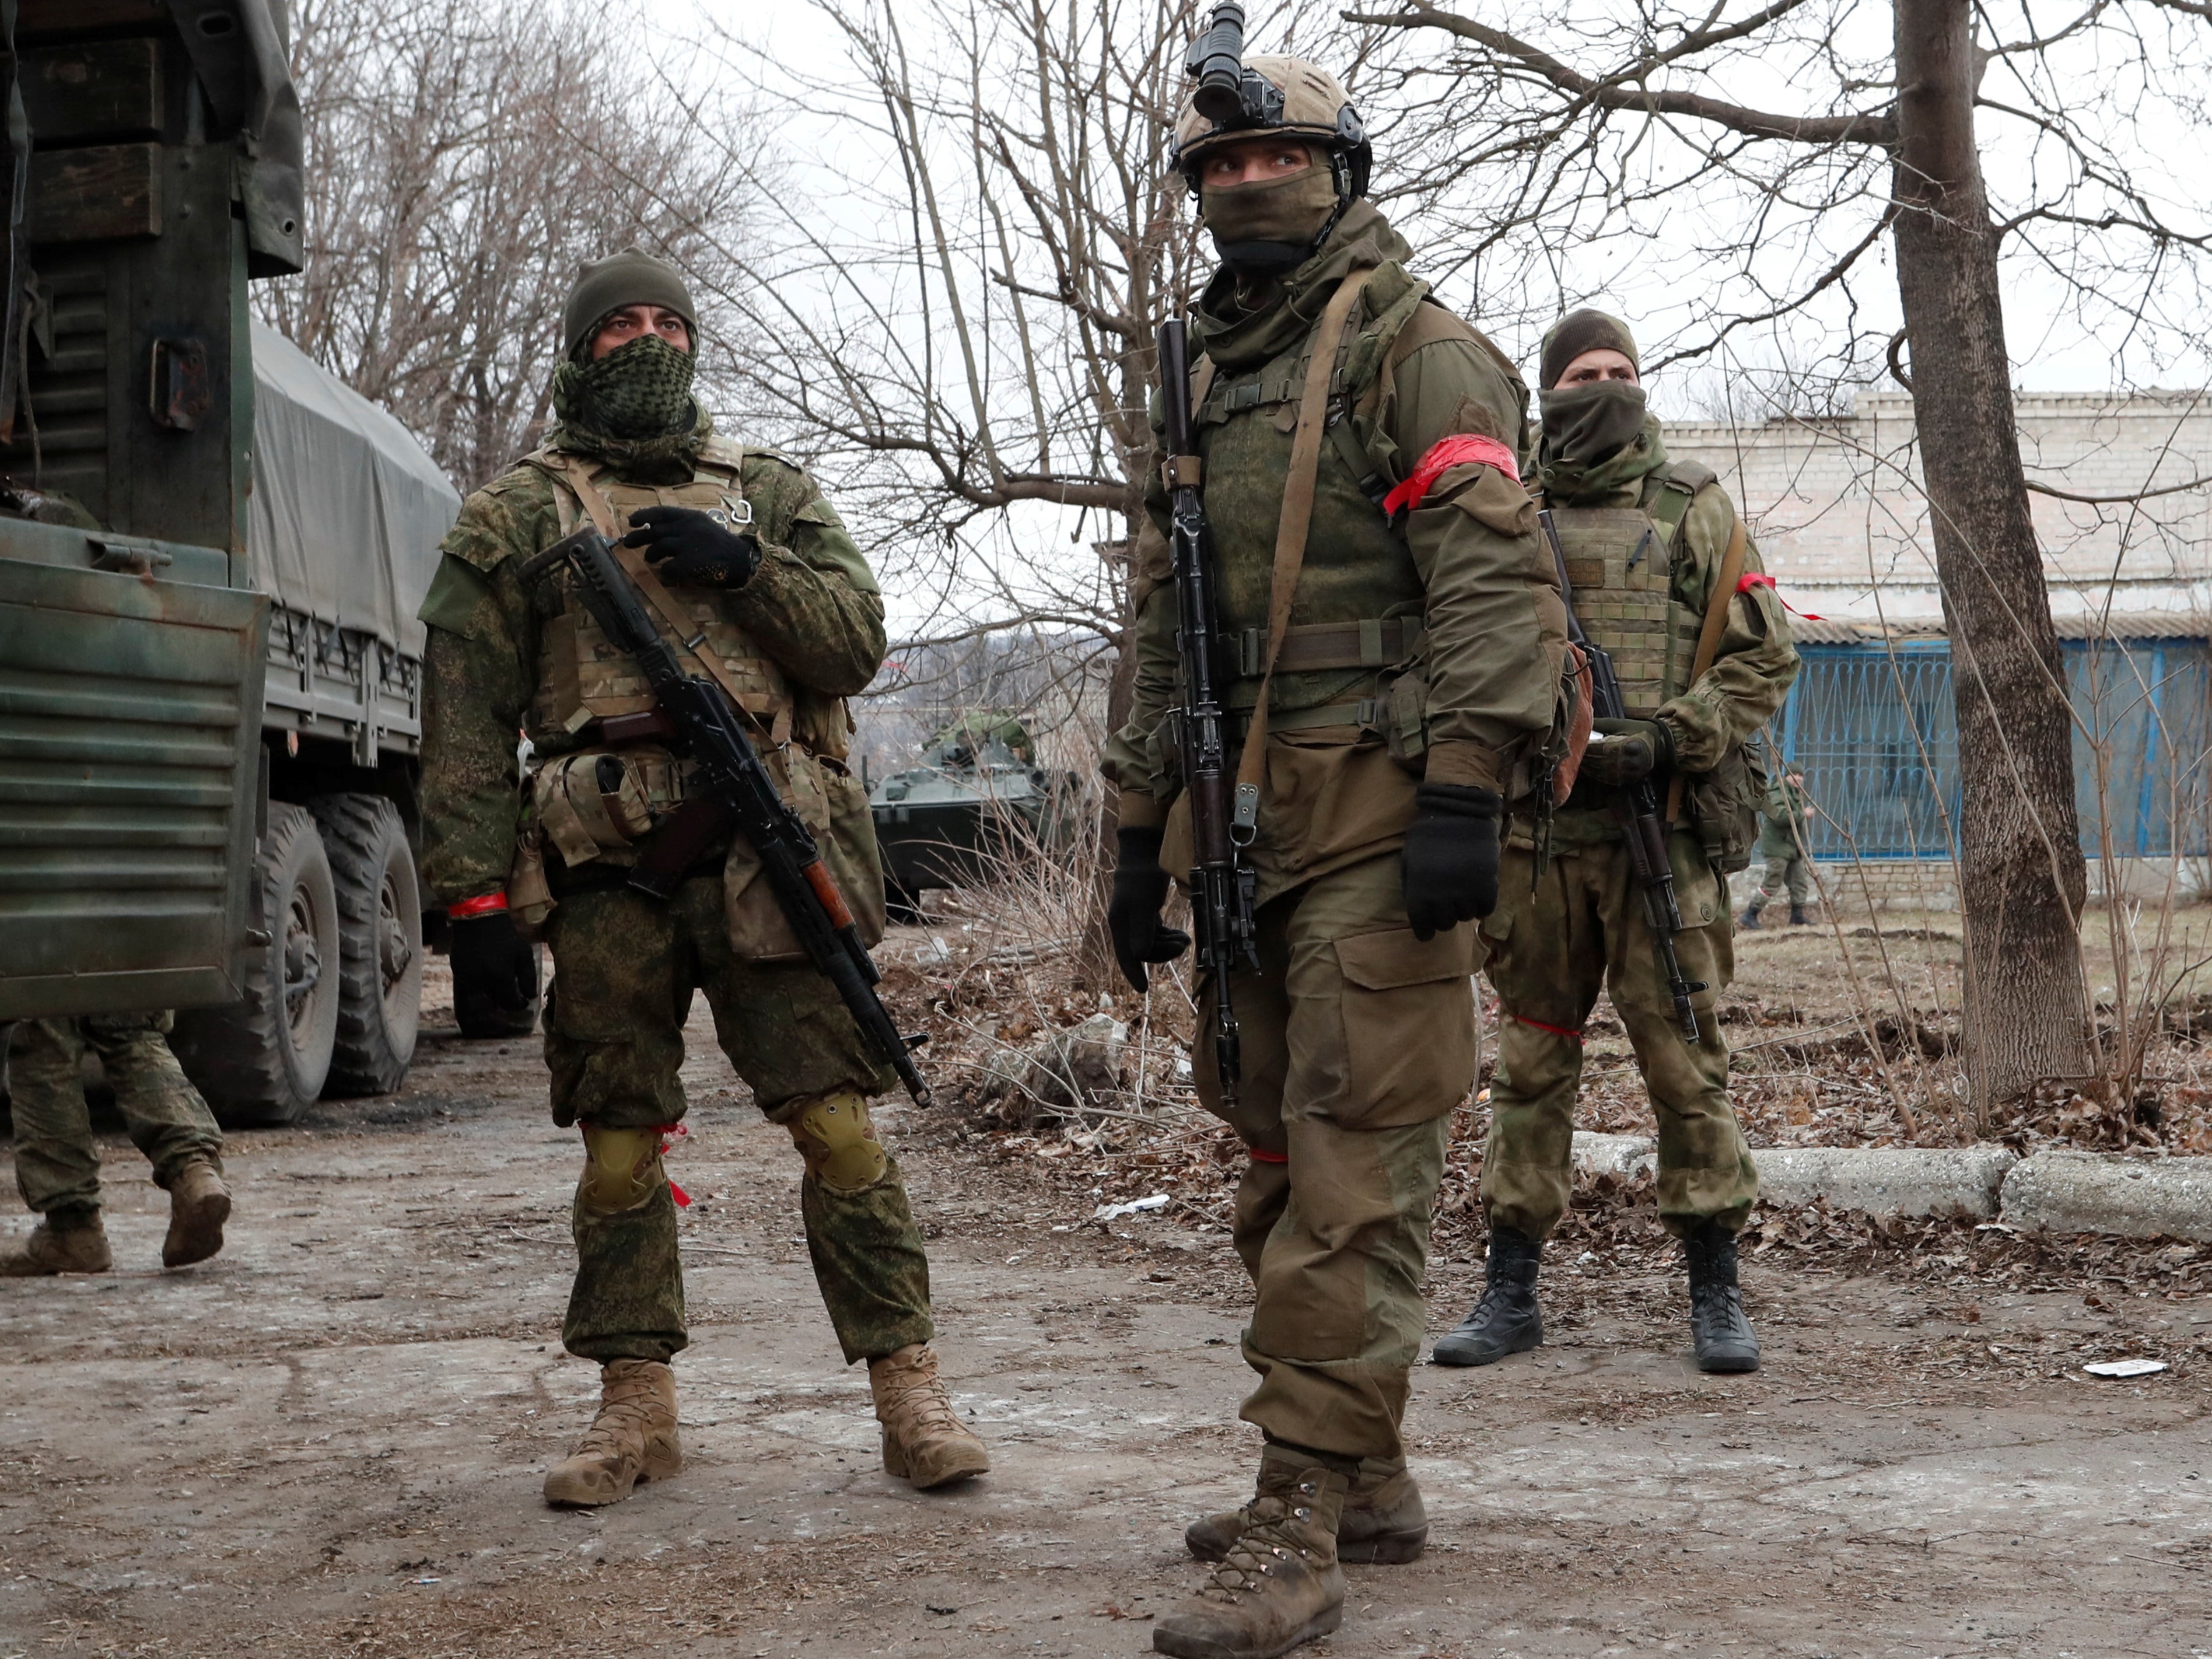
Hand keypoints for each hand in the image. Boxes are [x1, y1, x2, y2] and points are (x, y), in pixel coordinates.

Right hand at [450, 909, 539, 1034]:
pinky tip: (485, 964)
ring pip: (483, 990)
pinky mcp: (458, 971)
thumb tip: (531, 996)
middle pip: (496, 998)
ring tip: (498, 969)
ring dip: (493, 986)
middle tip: (514, 988)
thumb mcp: (523, 954)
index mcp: (500, 978)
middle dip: (506, 995)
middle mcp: (482, 982)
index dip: (518, 1004)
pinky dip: (480, 978)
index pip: (510, 1003)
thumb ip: (528, 978)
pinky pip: (472, 981)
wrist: (478, 918)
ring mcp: (468, 977)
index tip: (524, 1001)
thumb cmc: (505, 935)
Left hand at [621, 506, 760, 586]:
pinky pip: (669, 568)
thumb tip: (655, 528)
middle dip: (638, 537)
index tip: (630, 521)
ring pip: (659, 547)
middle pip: (655, 530)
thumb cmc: (721, 545)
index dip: (643, 516)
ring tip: (650, 560)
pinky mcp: (691, 561)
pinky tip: (666, 574)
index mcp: (691, 517)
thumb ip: (682, 526)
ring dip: (651, 554)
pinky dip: (665, 572)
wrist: (741, 560)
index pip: (661, 512)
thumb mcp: (702, 526)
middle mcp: (688, 527)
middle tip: (627, 544)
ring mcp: (689, 543)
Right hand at [1107, 826, 1190, 991]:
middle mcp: (1126, 925)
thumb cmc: (1142, 878)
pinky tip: (1180, 934)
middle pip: (1143, 952)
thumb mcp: (1143, 904)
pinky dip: (1169, 936)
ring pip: (1152, 944)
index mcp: (1120, 924)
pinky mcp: (1147, 914)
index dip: (1134, 973)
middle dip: (1163, 952)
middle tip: (1183, 944)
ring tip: (1185, 938)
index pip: (1126, 956)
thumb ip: (1141, 931)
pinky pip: (1158, 934)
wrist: (1144, 856)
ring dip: (1170, 945)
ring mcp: (1136, 920)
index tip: (1142, 990)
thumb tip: (1139, 955)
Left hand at [1400, 784, 1501, 939]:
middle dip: (1444, 917)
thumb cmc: (1430, 836)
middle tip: (1446, 904)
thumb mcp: (1409, 860)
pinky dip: (1482, 906)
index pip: (1422, 927)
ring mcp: (1465, 891)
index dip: (1425, 931)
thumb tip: (1418, 915)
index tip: (1428, 931)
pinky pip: (1485, 910)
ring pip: (1466, 917)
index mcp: (1418, 890)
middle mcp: (1441, 896)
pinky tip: (1477, 893)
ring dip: (1463, 908)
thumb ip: (1412, 887)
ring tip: (1461, 892)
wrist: (1459, 813)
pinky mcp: (1487, 885)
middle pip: (1445, 924)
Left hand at [1578, 717, 1674, 787]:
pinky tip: (1588, 770)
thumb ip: (1601, 724)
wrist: (1658, 744)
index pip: (1603, 748)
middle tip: (1573, 754)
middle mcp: (1632, 761)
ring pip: (1604, 772)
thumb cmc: (1636, 730)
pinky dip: (1597, 775)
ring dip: (1589, 768)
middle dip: (1586, 758)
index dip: (1589, 747)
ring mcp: (1631, 772)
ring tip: (1578, 761)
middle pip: (1602, 761)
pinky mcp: (1630, 779)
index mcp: (1631, 745)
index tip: (1578, 743)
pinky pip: (1610, 780)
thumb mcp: (1621, 724)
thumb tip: (1581, 718)